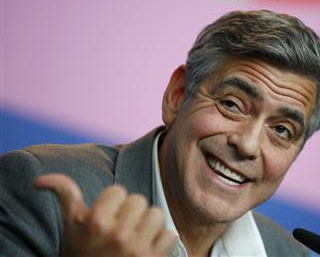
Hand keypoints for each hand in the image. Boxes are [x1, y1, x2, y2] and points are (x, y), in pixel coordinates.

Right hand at [34, 174, 175, 256]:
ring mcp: (137, 249)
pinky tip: (145, 250)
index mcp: (95, 221)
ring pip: (156, 214)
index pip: (118, 191)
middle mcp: (118, 234)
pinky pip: (170, 235)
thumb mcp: (69, 225)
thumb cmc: (79, 253)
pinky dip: (161, 242)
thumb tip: (38, 181)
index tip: (103, 220)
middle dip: (129, 213)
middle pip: (139, 200)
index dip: (111, 204)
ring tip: (133, 238)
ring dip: (147, 225)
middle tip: (119, 229)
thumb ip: (63, 194)